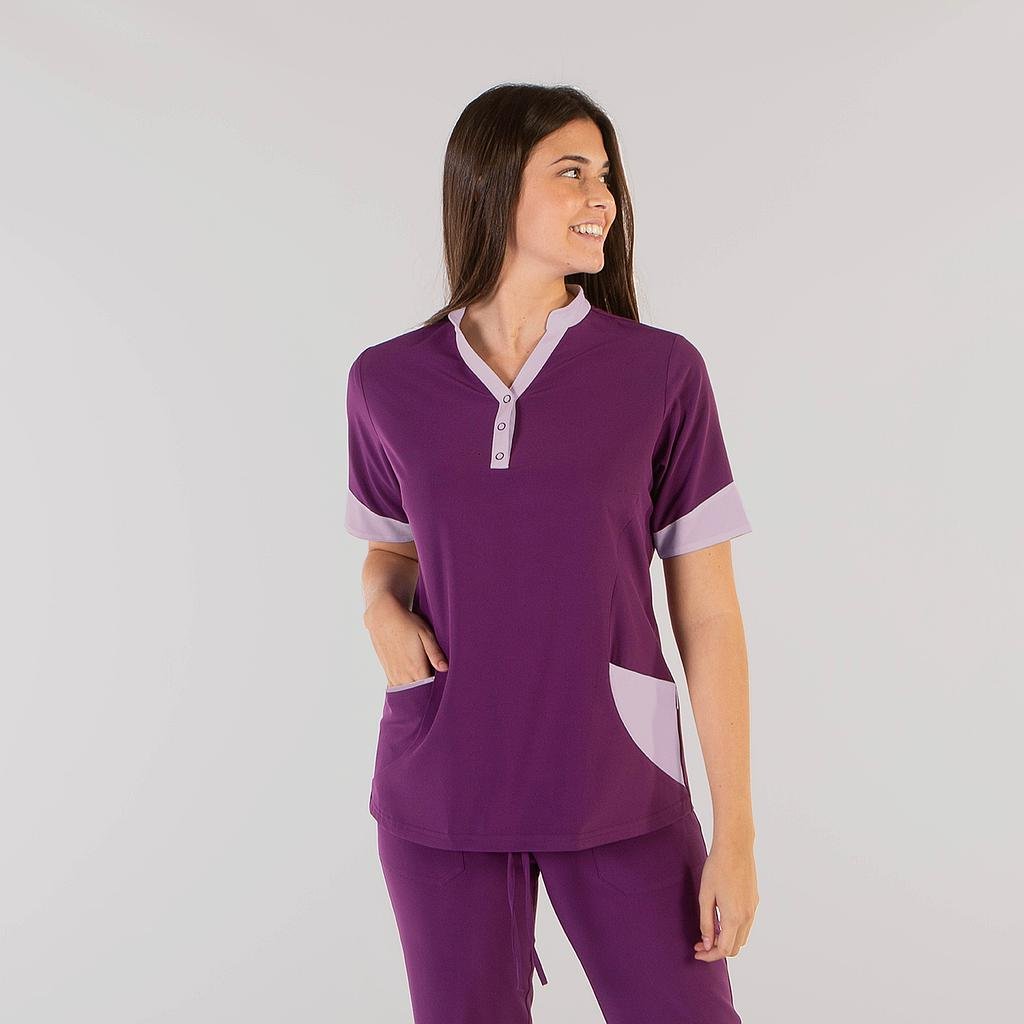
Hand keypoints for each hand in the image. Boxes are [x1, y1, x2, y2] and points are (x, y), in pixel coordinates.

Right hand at [364, 593, 448, 685]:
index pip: (429, 688)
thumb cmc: (406, 623)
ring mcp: (394, 674)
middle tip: (436, 690)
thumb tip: (445, 668)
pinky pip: (396, 687)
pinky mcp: (387, 671)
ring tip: (424, 690)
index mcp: (416, 668)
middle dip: (427, 693)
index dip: (437, 690)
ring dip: (415, 692)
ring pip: (406, 692)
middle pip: (418, 693)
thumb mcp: (425, 634)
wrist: (382, 616)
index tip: (444, 689)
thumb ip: (435, 653)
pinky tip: (410, 685)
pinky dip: (404, 689)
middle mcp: (404, 675)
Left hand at [693, 840, 757, 960]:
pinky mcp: (755, 901)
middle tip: (700, 942)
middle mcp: (747, 917)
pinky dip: (734, 929)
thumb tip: (707, 943)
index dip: (709, 955)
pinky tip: (721, 918)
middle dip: (717, 950)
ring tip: (710, 931)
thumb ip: (707, 922)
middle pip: (735, 948)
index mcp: (734, 917)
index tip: (697, 951)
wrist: (735, 847)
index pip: (724, 950)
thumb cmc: (716, 869)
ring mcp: (753, 909)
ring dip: (727, 940)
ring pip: (742, 937)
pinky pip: (746, 924)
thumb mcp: (706, 896)